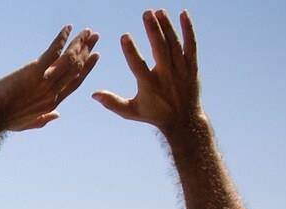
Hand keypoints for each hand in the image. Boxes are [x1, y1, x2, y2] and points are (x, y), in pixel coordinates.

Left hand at [0, 24, 99, 132]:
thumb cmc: (4, 121)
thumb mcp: (27, 123)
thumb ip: (44, 119)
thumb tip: (58, 115)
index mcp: (52, 102)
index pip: (75, 82)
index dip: (86, 68)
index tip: (95, 56)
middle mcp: (53, 91)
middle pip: (76, 68)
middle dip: (87, 51)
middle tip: (95, 37)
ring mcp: (44, 82)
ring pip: (69, 59)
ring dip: (79, 42)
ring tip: (87, 31)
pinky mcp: (34, 72)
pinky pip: (53, 52)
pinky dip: (61, 38)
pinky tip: (67, 28)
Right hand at [94, 10, 200, 132]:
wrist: (183, 119)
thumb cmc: (153, 114)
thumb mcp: (131, 111)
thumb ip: (112, 102)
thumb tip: (93, 94)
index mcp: (149, 85)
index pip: (138, 65)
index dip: (131, 51)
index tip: (124, 36)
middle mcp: (166, 75)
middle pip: (160, 48)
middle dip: (153, 30)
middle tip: (146, 13)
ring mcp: (180, 69)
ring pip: (174, 44)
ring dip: (167, 26)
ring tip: (158, 11)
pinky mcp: (192, 65)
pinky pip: (191, 44)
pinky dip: (188, 29)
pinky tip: (183, 14)